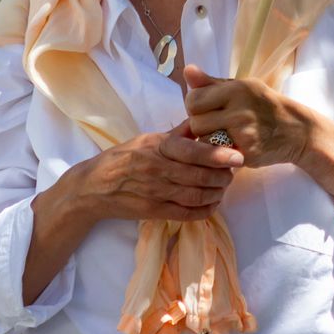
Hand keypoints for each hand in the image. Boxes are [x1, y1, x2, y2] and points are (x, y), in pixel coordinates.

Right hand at [70, 121, 243, 223]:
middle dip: (222, 176)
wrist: (95, 187)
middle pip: (199, 176)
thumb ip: (176, 134)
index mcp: (157, 147)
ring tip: (223, 186)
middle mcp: (158, 169)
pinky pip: (187, 213)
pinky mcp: (155, 212)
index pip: (192, 151)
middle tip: (232, 172)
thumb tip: (201, 120)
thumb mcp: (147, 139)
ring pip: (197, 195)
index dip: (218, 155)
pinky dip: (205, 210)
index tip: (237, 155)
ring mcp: (156, 193)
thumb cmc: (123, 158)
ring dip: (216, 193)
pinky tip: (212, 204)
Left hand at [183, 65, 314, 167]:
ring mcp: (244, 132)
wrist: (298, 131)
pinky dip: (222, 152)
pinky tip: (234, 146)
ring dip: (209, 141)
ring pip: (204, 140)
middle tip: (215, 125)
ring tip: (224, 135)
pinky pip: (219, 154)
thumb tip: (188, 70)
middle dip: (201, 125)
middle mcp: (240, 109)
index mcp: (237, 89)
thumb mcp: (242, 88)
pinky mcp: (246, 153)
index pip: (193, 99)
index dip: (195, 107)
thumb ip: (212, 83)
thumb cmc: (265, 106)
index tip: (206, 110)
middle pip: (195, 122)